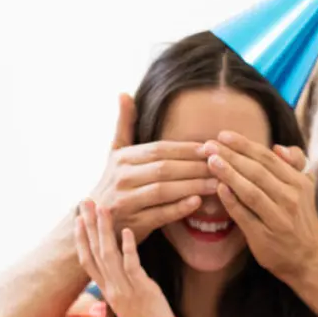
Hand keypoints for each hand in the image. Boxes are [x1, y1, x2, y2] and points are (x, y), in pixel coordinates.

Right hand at [75, 200, 172, 316]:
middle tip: (85, 202)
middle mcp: (110, 287)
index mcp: (105, 289)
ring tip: (103, 209)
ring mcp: (124, 288)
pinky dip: (127, 247)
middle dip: (89, 226)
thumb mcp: (124, 303)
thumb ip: (114, 288)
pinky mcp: (140, 288)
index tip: (77, 219)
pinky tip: (126, 230)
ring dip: (105, 230)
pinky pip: (131, 265)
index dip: (80, 239)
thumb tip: (106, 282)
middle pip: (94, 252)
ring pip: (108, 255)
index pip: (86, 260)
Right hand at [89, 94, 217, 242]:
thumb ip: (124, 124)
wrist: (96, 220)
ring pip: (163, 191)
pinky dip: (179, 209)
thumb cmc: (114, 184)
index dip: (187, 148)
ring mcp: (126, 201)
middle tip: (222, 166)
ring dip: (192, 186)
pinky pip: (159, 215)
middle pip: (164, 168)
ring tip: (217, 184)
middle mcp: (122, 177)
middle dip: (195, 167)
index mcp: (123, 158)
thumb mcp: (115, 153)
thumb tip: (123, 93)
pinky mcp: (133, 223)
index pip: (160, 149)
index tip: (212, 147)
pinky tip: (197, 203)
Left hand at [203, 132, 317, 280]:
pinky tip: (219, 189)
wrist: (311, 258)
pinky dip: (231, 201)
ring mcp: (277, 218)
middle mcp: (290, 198)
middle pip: (257, 171)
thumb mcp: (306, 187)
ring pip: (251, 191)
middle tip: (208, 145)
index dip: (244, 145)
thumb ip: (296, 163)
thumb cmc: (302, 218)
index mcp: (298, 183)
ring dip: (229, 174)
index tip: (223, 135)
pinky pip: (245, 215)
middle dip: (231, 156)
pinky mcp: (264, 236)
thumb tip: (278, 147)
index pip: (267, 158)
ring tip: (211, 162)